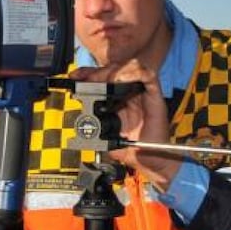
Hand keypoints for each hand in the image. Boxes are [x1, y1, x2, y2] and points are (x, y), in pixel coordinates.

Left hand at [69, 59, 180, 189]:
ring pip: (129, 68)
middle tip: (85, 80)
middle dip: (97, 72)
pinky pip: (148, 76)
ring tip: (102, 80)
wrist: (152, 161)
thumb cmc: (135, 150)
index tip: (74, 77)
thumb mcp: (107, 138)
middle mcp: (132, 93)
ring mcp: (144, 93)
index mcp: (119, 100)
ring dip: (113, 71)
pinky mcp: (156, 96)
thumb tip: (81, 123)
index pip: (104, 79)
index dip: (88, 74)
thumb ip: (96, 128)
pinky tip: (121, 78)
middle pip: (114, 70)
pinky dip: (134, 72)